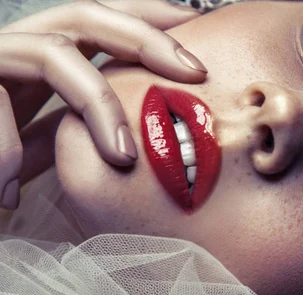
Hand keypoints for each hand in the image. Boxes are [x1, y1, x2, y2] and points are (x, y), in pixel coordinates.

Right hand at [0, 0, 206, 208]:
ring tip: (121, 158)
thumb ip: (70, 133)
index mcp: (45, 62)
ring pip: (55, 53)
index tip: (202, 37)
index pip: (105, 26)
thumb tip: (128, 148)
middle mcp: (17, 49)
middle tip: (196, 71)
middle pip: (89, 14)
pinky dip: (6, 148)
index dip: (153, 22)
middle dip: (148, 37)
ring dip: (96, 104)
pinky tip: (4, 188)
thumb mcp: (37, 146)